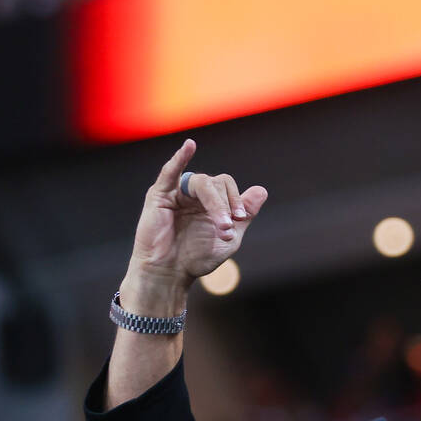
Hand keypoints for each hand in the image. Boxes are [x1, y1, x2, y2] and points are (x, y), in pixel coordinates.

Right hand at [127, 139, 268, 293]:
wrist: (170, 274)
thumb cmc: (196, 258)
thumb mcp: (229, 238)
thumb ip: (245, 214)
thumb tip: (262, 190)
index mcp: (210, 202)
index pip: (227, 185)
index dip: (237, 199)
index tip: (241, 219)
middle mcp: (193, 194)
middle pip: (216, 183)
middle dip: (226, 205)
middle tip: (227, 228)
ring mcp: (176, 193)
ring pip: (202, 183)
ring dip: (216, 202)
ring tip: (221, 225)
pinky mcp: (159, 196)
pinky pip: (170, 172)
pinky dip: (180, 158)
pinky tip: (190, 146)